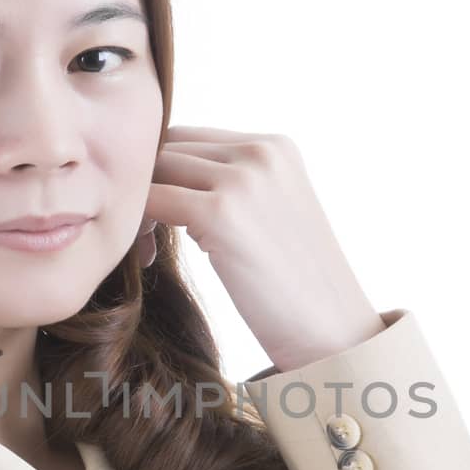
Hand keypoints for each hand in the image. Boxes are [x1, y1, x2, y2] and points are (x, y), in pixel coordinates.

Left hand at [144, 124, 384, 371]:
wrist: (332, 330)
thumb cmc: (297, 285)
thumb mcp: (272, 212)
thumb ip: (233, 184)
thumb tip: (167, 178)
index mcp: (275, 146)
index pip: (191, 138)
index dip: (166, 174)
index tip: (164, 219)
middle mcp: (261, 151)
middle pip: (168, 149)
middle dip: (150, 187)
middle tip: (150, 239)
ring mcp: (242, 179)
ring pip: (155, 172)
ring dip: (140, 207)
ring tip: (151, 251)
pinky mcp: (221, 213)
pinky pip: (150, 202)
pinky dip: (137, 227)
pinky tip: (149, 258)